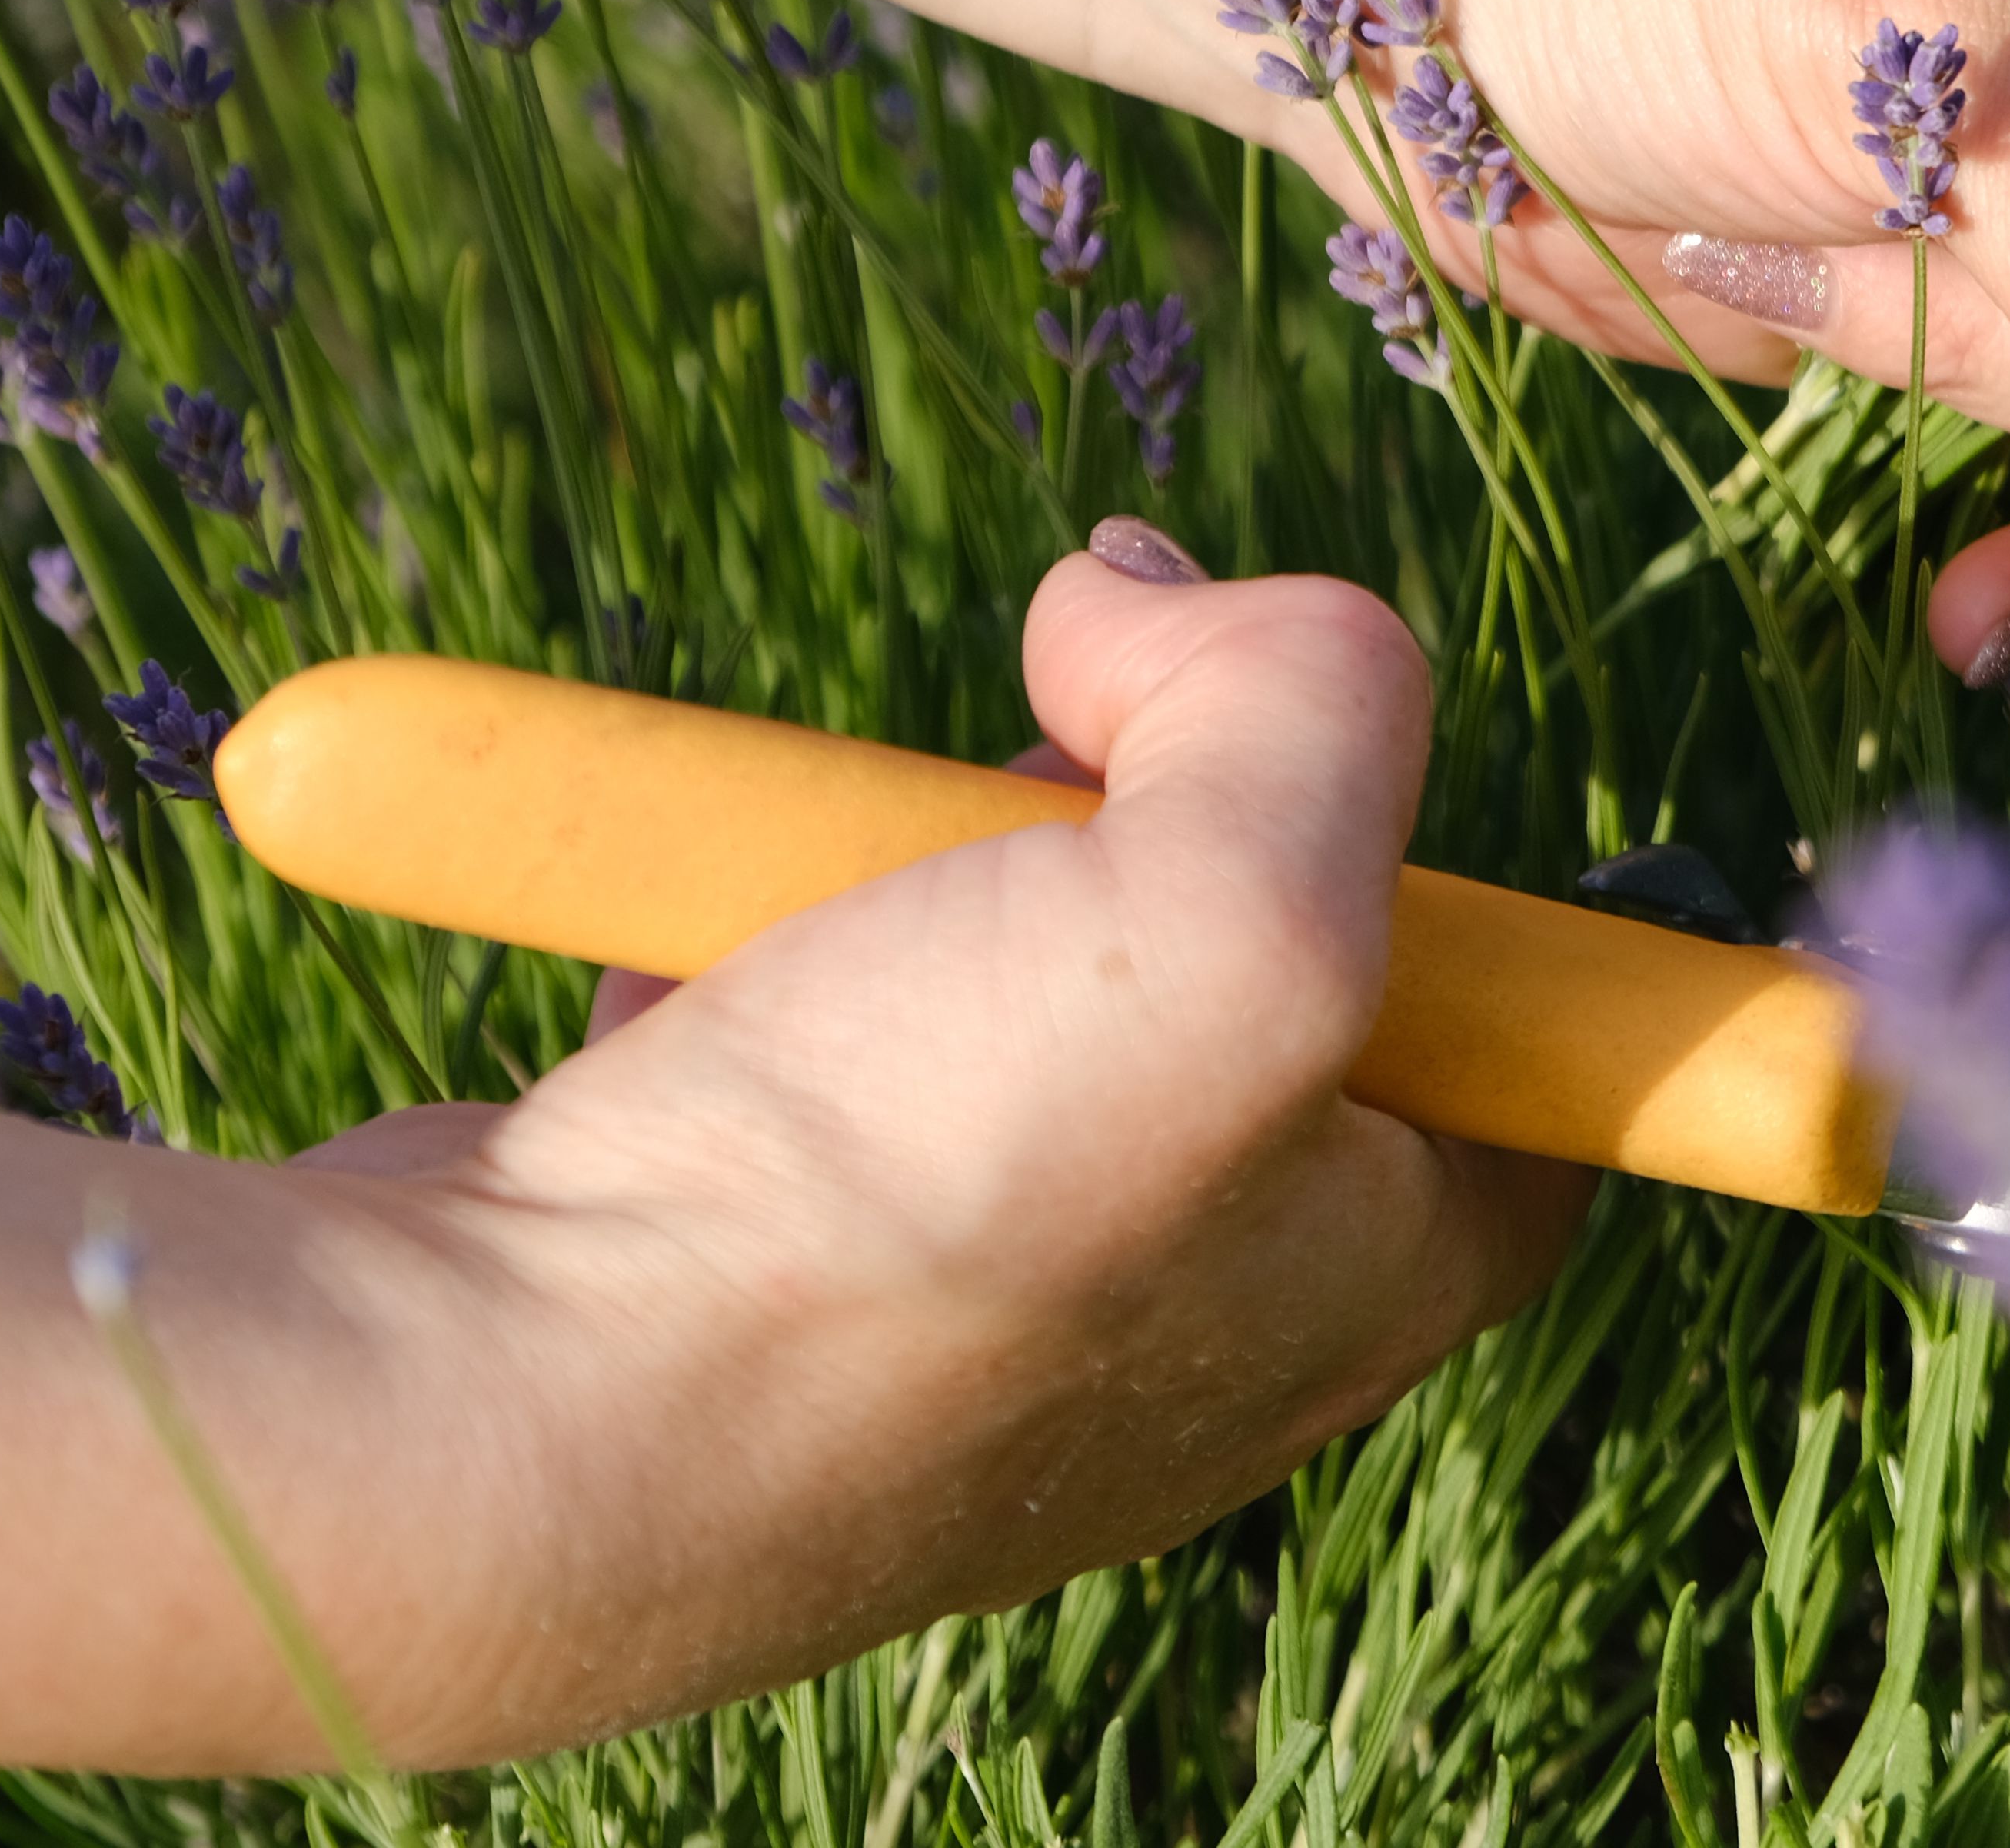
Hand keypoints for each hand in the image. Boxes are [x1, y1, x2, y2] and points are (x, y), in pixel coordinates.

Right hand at [0, 543, 1579, 1769]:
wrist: (488, 1414)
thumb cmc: (904, 1211)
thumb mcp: (1242, 911)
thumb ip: (1315, 701)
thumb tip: (1160, 596)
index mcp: (1383, 1258)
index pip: (1522, 1005)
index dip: (1431, 831)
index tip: (1289, 742)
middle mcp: (1203, 1298)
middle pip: (1243, 929)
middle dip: (1132, 794)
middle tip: (1038, 761)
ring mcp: (976, 1285)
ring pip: (1007, 946)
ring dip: (919, 848)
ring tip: (834, 873)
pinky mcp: (776, 1246)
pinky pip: (809, 1011)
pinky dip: (749, 937)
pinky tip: (697, 958)